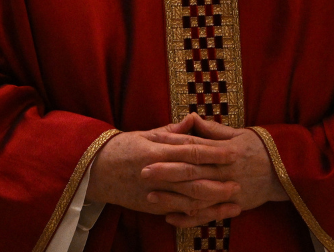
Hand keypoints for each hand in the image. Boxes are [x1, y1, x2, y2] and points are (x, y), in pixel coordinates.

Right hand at [86, 123, 241, 226]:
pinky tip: (211, 213)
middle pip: (193, 177)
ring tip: (232, 200)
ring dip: (212, 200)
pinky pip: (176, 211)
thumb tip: (193, 119)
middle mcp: (157, 170)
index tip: (232, 153)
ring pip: (187, 198)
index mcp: (157, 148)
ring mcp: (153, 190)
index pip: (190, 150)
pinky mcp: (150, 205)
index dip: (213, 153)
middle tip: (238, 181)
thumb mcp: (145, 134)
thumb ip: (171, 130)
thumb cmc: (122, 148)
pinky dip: (195, 213)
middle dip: (218, 180)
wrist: (94, 171)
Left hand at [142, 113, 288, 227]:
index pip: (194, 146)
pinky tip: (169, 218)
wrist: (287, 171)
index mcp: (226, 151)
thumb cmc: (260, 148)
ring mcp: (228, 191)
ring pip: (196, 197)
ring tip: (149, 196)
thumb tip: (190, 117)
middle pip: (191, 172)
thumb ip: (212, 130)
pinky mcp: (231, 206)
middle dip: (166, 171)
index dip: (173, 144)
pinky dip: (188, 219)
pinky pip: (207, 215)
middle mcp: (225, 172)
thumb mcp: (238, 134)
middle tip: (142, 170)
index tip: (152, 140)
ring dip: (172, 198)